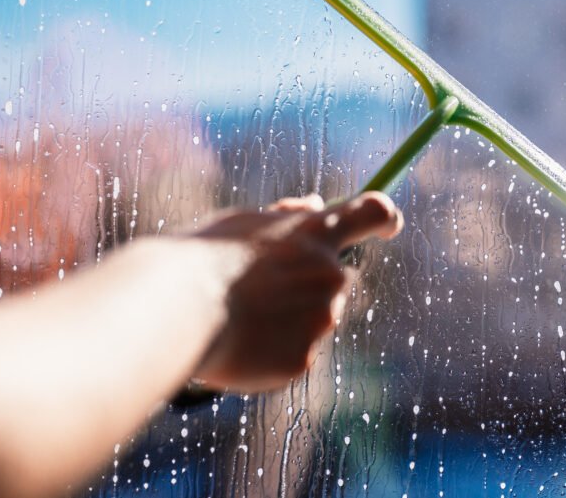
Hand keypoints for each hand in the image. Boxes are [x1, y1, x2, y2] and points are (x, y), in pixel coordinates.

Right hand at [190, 192, 401, 391]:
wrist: (175, 309)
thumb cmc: (199, 259)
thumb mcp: (241, 223)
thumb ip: (284, 218)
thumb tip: (314, 205)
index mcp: (314, 233)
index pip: (372, 212)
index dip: (384, 217)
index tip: (390, 224)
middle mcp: (330, 275)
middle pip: (334, 283)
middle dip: (306, 288)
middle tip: (256, 292)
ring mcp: (320, 320)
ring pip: (312, 323)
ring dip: (284, 322)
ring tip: (236, 319)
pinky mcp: (304, 360)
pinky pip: (292, 357)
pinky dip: (269, 355)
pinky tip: (237, 345)